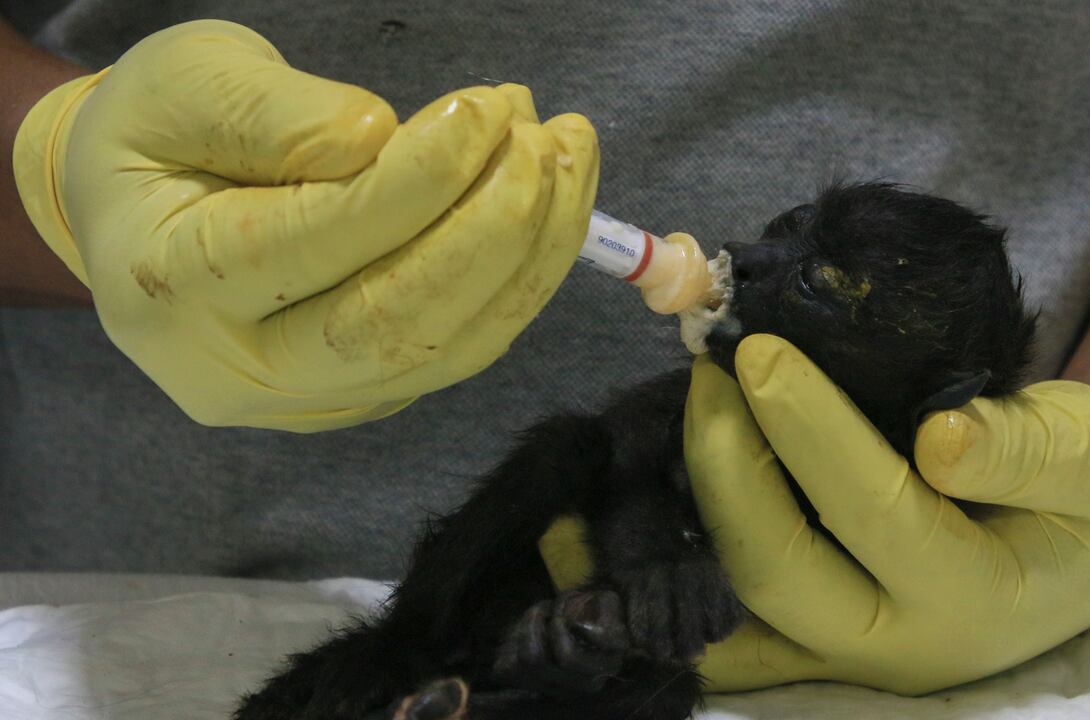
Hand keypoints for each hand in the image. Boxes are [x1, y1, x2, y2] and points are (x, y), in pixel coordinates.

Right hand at [12, 20, 597, 430]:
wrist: (146, 218)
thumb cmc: (159, 137)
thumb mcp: (183, 84)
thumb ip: (269, 114)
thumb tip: (379, 138)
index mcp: (170, 284)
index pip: (313, 243)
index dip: (415, 181)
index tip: (485, 110)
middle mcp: (240, 370)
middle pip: (391, 322)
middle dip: (492, 229)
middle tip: (544, 138)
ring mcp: (312, 398)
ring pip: (447, 345)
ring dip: (531, 250)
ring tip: (567, 154)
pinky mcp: (371, 396)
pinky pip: (465, 346)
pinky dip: (526, 275)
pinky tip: (557, 202)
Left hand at [683, 335, 1089, 694]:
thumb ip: (1030, 453)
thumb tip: (939, 437)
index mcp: (977, 599)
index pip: (875, 509)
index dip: (809, 427)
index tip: (758, 349)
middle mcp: (900, 646)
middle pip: (778, 572)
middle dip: (726, 467)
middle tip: (710, 372)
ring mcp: (847, 657)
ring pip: (733, 608)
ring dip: (690, 512)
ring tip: (682, 413)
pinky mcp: (814, 644)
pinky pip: (727, 622)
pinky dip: (679, 566)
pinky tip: (654, 491)